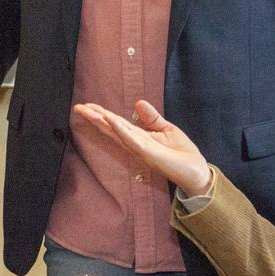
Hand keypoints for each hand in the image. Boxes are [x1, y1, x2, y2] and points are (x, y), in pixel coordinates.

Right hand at [72, 100, 211, 196]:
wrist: (196, 172)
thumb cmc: (182, 153)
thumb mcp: (166, 129)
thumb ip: (151, 117)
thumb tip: (138, 103)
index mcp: (139, 137)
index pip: (116, 123)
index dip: (102, 114)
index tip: (87, 105)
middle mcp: (135, 143)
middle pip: (110, 128)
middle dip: (94, 118)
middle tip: (77, 107)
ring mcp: (140, 149)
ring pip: (116, 132)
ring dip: (101, 121)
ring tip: (87, 111)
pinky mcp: (148, 153)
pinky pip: (131, 139)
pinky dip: (120, 129)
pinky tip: (110, 119)